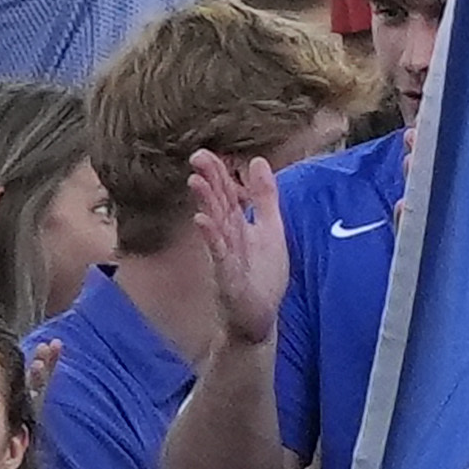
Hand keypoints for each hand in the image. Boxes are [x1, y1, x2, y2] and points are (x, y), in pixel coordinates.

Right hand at [188, 150, 288, 352]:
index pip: (227, 193)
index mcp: (238, 224)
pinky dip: (211, 237)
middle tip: (197, 157)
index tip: (206, 151)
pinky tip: (202, 221)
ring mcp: (225, 256)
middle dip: (209, 181)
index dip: (219, 173)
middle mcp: (228, 237)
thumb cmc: (261, 274)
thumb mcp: (271, 229)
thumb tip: (257, 161)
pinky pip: (218, 254)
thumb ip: (264, 197)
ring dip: (206, 203)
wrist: (259, 317)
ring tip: (196, 181)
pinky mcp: (227, 277)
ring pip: (215, 225)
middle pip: (218, 204)